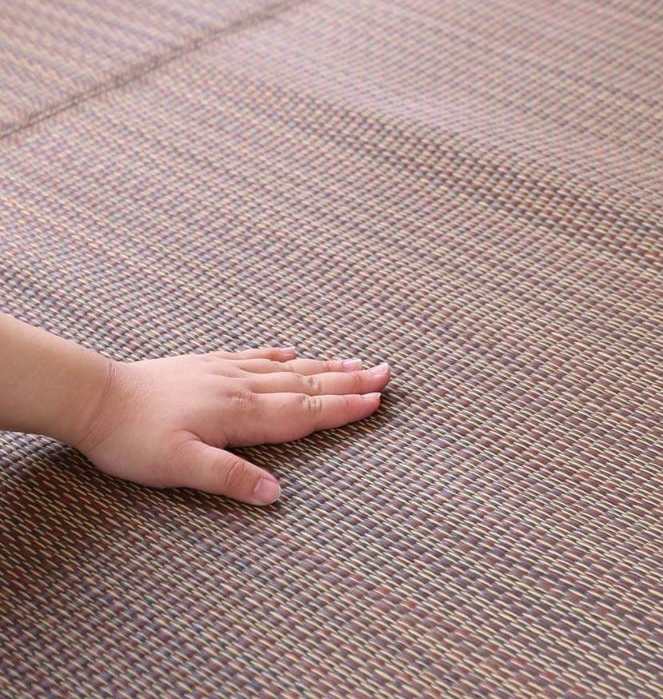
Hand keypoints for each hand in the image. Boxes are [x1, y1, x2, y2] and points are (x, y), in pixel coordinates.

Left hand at [76, 347, 390, 504]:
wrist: (96, 397)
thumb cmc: (134, 437)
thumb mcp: (179, 467)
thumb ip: (230, 478)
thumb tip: (275, 495)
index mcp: (241, 414)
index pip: (305, 412)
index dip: (344, 408)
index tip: (377, 400)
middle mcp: (241, 387)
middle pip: (307, 384)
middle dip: (349, 380)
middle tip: (385, 371)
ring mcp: (226, 372)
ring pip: (287, 368)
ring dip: (324, 365)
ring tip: (354, 360)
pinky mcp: (208, 366)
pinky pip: (254, 356)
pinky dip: (279, 354)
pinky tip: (290, 350)